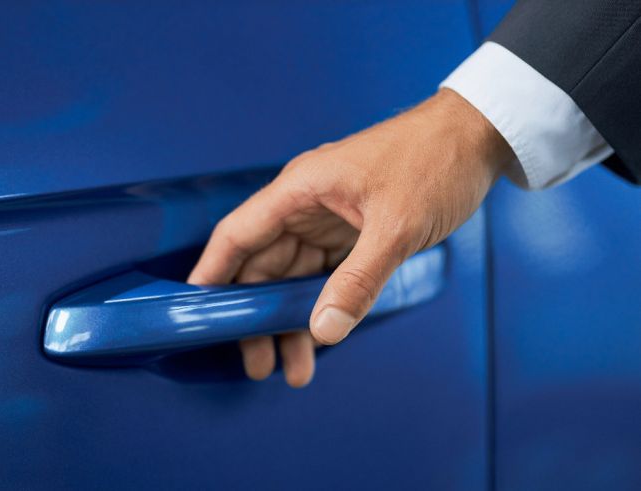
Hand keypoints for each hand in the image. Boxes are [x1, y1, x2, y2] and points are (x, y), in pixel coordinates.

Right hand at [188, 88, 512, 386]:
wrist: (478, 137)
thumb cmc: (433, 162)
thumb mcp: (396, 226)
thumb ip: (358, 280)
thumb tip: (324, 330)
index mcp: (301, 189)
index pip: (239, 234)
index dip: (212, 272)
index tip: (195, 312)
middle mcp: (305, 205)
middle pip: (262, 266)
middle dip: (256, 316)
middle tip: (257, 362)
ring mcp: (327, 220)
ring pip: (292, 278)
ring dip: (290, 320)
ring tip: (293, 368)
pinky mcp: (351, 233)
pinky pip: (323, 276)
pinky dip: (319, 307)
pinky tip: (318, 338)